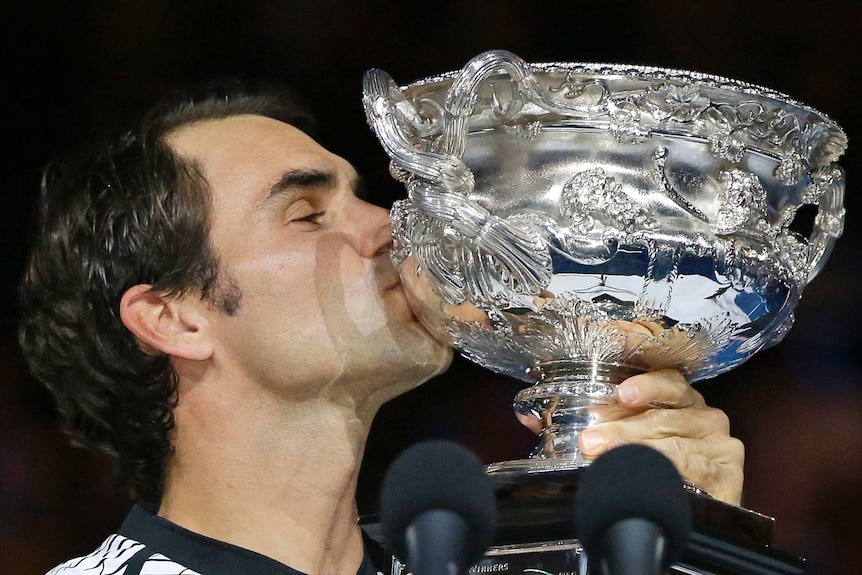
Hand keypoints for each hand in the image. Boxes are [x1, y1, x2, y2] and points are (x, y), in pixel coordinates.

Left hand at [578, 369, 744, 505]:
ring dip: (635, 451)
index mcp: (688, 403)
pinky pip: (694, 469)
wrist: (700, 513)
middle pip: (662, 418)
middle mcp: (709, 419)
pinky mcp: (728, 476)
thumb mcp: (645, 439)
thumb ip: (624, 426)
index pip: (670, 384)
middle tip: (590, 441)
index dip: (646, 386)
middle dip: (621, 429)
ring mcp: (722, 447)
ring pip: (673, 444)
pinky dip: (667, 470)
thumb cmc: (668, 469)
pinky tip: (647, 472)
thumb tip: (591, 426)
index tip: (621, 394)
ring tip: (606, 456)